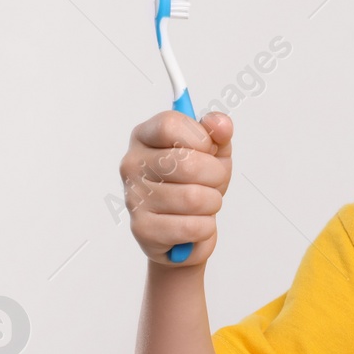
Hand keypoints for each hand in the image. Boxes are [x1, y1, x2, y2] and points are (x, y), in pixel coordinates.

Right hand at [120, 110, 232, 265]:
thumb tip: (221, 124)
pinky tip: (195, 223)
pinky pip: (191, 227)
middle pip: (187, 163)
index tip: (208, 149)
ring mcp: (134, 197)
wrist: (187, 228)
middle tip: (211, 181)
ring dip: (212, 203)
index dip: (200, 138)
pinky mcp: (142, 229)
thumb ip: (218, 132)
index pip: (170, 125)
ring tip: (203, 204)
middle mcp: (132, 164)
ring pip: (193, 198)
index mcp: (145, 136)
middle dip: (215, 175)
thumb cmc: (196, 183)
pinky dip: (205, 227)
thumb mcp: (213, 151)